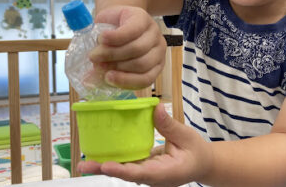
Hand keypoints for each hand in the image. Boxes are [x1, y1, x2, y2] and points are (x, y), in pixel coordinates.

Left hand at [77, 104, 213, 186]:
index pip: (142, 173)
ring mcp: (149, 174)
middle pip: (127, 174)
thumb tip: (156, 108)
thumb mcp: (187, 136)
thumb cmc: (197, 151)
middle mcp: (153, 177)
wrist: (202, 164)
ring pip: (125, 170)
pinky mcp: (146, 167)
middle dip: (105, 169)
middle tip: (84, 165)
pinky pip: (129, 164)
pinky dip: (116, 159)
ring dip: (106, 165)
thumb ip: (170, 125)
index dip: (123, 170)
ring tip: (85, 161)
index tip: (107, 166)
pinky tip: (101, 153)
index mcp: (166, 173)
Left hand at [89, 5, 166, 89]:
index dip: (116, 36)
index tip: (100, 39)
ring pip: (142, 66)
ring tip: (100, 69)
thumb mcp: (106, 20)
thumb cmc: (114, 25)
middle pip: (137, 49)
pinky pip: (146, 80)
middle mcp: (155, 35)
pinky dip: (127, 82)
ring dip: (119, 70)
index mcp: (142, 18)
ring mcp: (159, 52)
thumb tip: (93, 54)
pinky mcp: (157, 68)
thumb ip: (99, 32)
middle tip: (94, 57)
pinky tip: (111, 79)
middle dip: (113, 55)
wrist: (124, 28)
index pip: (134, 28)